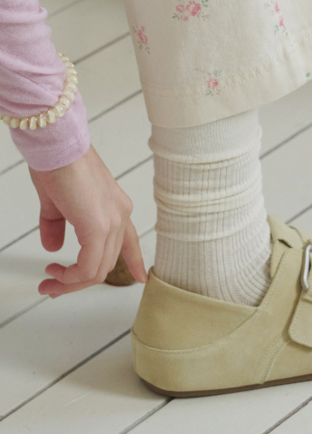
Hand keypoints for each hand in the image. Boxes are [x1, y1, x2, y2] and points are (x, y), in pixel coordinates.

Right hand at [30, 144, 147, 296]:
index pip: (130, 241)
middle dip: (78, 281)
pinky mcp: (98, 228)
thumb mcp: (56, 203)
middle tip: (53, 286)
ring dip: (70, 283)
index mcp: (116, 208)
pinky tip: (56, 273)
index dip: (135, 262)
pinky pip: (88, 267)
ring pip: (97, 270)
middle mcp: (120, 216)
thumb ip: (57, 226)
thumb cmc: (58, 165)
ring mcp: (112, 223)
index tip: (141, 277)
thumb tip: (52, 247)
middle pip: (106, 263)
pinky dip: (71, 278)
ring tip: (49, 283)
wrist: (56, 147)